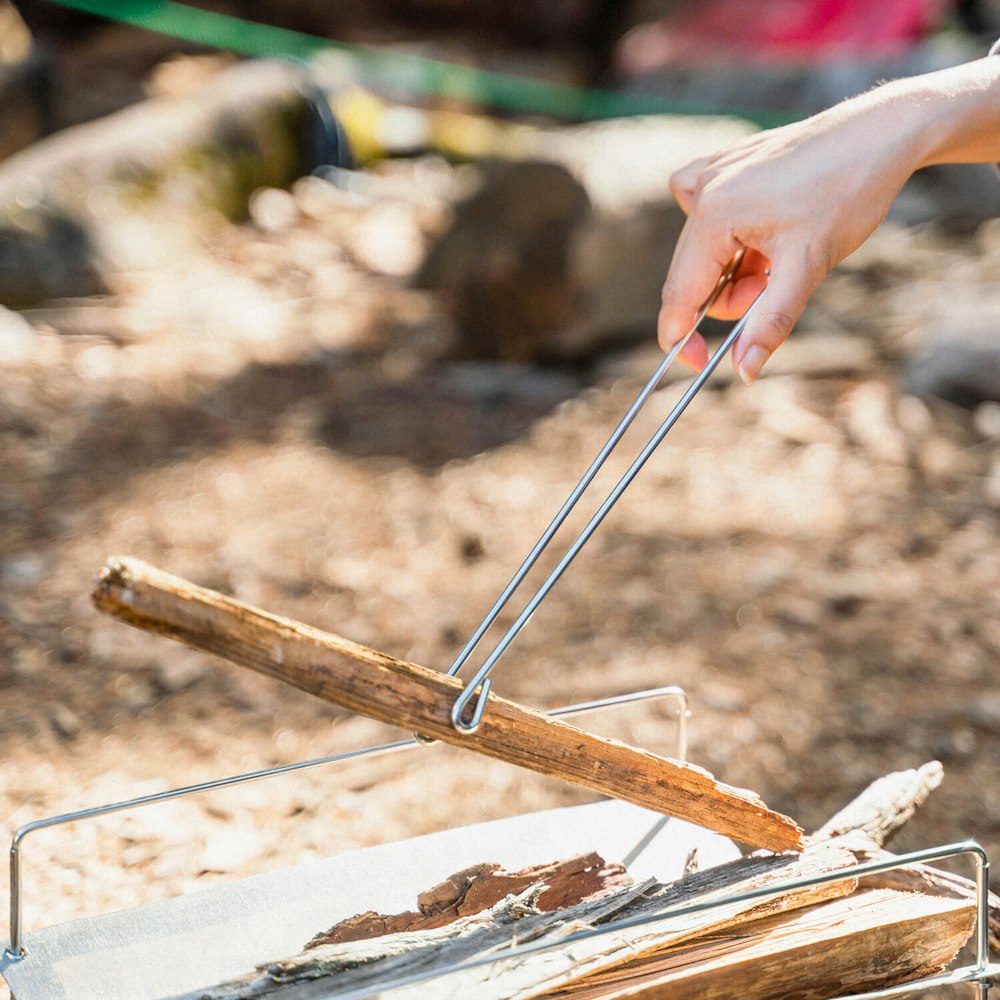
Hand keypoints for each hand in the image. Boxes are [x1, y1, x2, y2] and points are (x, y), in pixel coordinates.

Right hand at [657, 92, 919, 382]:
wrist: (881, 132)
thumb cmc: (848, 191)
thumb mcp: (808, 266)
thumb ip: (770, 322)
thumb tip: (743, 371)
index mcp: (713, 214)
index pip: (679, 294)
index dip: (682, 337)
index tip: (698, 364)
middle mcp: (702, 189)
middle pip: (693, 275)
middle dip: (730, 297)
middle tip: (771, 292)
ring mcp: (712, 173)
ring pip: (705, 251)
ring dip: (737, 270)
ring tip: (780, 258)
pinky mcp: (726, 166)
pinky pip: (710, 218)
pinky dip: (735, 239)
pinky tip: (765, 229)